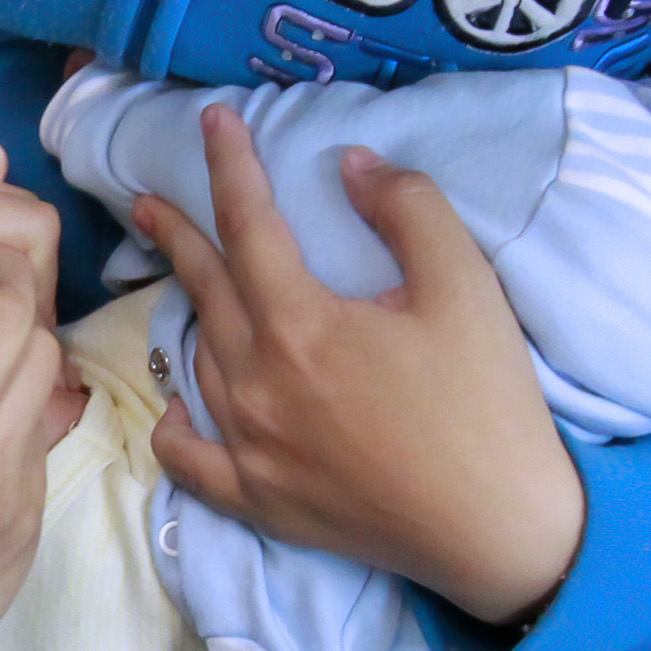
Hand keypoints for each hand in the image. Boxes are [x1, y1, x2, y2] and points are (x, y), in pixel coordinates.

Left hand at [140, 110, 582, 626]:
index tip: (213, 121)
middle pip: (205, 290)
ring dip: (189, 317)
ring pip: (200, 364)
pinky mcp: (261, 502)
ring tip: (185, 288)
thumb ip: (407, 209)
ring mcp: (250, 450)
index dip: (229, 166)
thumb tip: (352, 165)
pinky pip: (192, 459)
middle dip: (179, 236)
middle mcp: (256, 385)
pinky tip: (177, 408)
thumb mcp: (465, 285)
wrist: (502, 529)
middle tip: (148, 202)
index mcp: (300, 326)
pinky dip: (177, 427)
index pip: (247, 225)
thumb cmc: (487, 402)